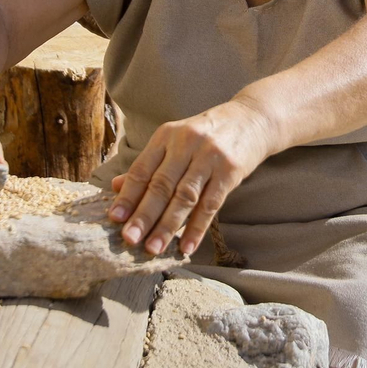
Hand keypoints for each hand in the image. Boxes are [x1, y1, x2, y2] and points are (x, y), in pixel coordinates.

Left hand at [108, 99, 277, 256]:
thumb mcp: (176, 141)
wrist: (253, 119)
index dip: (128, 195)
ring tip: (154, 248)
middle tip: (129, 239)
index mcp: (167, 135)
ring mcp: (210, 157)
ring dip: (168, 226)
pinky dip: (197, 228)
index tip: (114, 219)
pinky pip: (211, 204)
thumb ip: (149, 164)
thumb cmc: (208, 134)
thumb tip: (115, 187)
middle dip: (144, 215)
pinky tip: (187, 246)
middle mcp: (186, 143)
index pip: (142, 169)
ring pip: (184, 197)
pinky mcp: (230, 171)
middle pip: (161, 185)